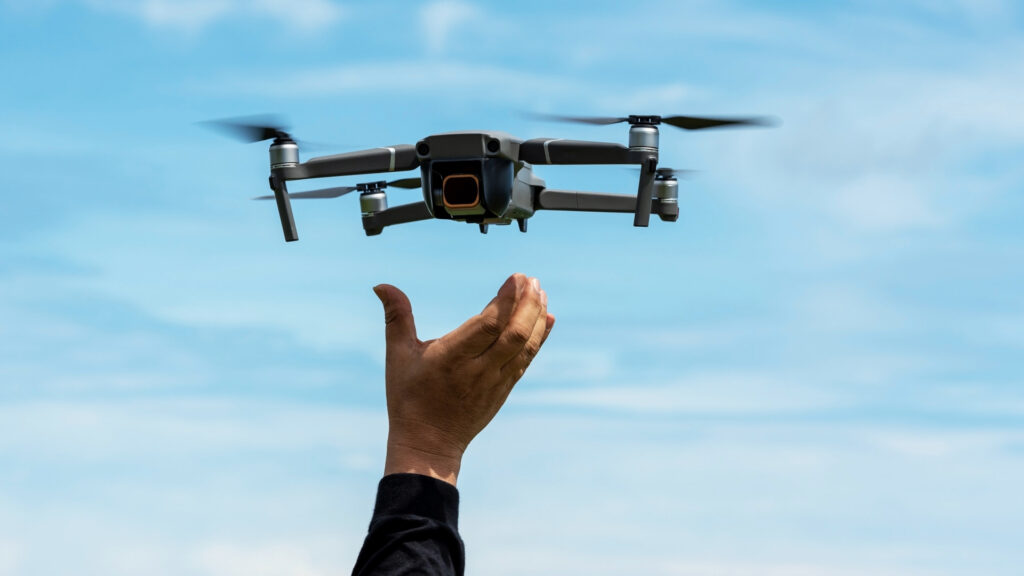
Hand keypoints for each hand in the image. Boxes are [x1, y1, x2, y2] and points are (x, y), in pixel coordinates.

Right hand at [372, 273, 554, 485]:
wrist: (428, 444)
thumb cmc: (408, 397)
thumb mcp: (398, 356)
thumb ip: (396, 317)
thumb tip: (381, 285)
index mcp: (452, 358)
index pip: (488, 325)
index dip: (506, 300)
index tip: (515, 278)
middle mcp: (478, 370)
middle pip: (513, 333)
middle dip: (527, 304)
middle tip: (531, 279)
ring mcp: (495, 382)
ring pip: (524, 346)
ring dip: (536, 317)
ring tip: (541, 292)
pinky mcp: (503, 390)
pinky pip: (526, 360)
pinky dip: (539, 338)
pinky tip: (547, 319)